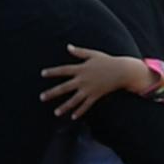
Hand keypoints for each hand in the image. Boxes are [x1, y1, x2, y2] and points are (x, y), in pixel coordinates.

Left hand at [41, 45, 160, 118]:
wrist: (122, 71)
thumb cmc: (107, 61)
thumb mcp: (93, 54)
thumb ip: (79, 52)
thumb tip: (68, 46)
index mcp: (81, 68)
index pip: (63, 70)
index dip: (52, 71)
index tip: (42, 73)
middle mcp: (83, 80)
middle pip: (64, 87)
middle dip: (52, 93)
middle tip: (41, 97)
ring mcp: (89, 89)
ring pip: (74, 100)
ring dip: (64, 106)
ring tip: (56, 112)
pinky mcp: (95, 95)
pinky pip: (86, 105)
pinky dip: (80, 111)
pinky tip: (73, 117)